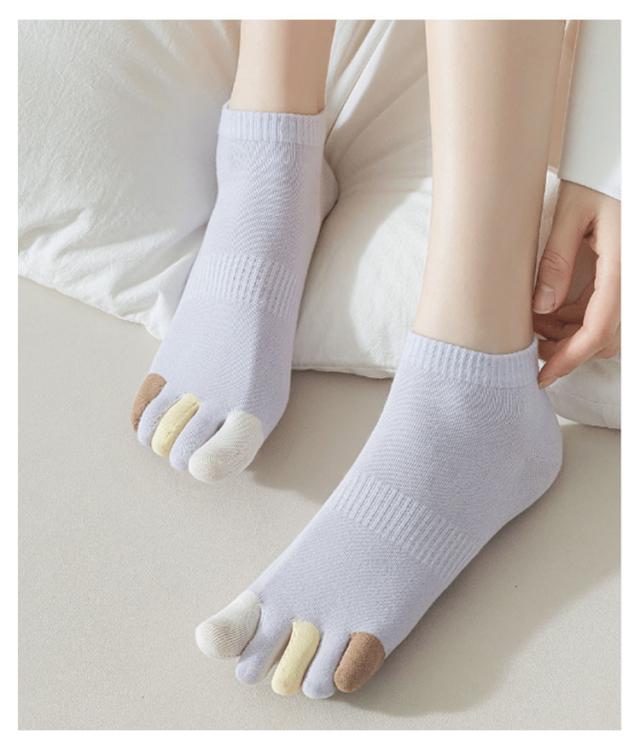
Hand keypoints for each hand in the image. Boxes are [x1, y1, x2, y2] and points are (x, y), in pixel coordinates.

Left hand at [532, 180, 619, 387]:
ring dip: (572, 336)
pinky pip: (607, 310)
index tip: (542, 376)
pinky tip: (551, 311)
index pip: (597, 331)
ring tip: (535, 325)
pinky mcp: (626, 274)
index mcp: (624, 266)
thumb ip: (556, 261)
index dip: (568, 359)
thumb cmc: (601, 173)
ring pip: (607, 328)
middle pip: (605, 338)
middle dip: (568, 350)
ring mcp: (631, 277)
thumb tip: (541, 308)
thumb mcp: (573, 212)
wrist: (621, 156)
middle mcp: (633, 278)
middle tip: (531, 346)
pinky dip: (580, 319)